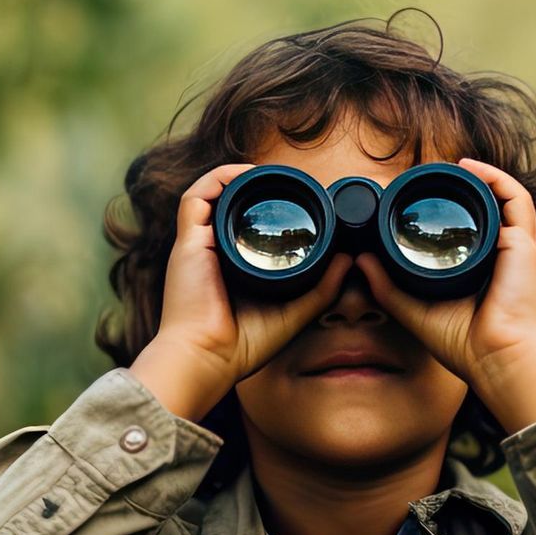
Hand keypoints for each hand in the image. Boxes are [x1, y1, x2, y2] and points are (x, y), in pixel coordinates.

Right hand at [130, 163, 352, 421]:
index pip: (244, 226)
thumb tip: (348, 258)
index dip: (267, 208)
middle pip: (229, 205)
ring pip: (212, 194)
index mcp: (230, 268)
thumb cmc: (242, 346)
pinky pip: (195, 196)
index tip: (297, 201)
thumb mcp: (294, 313)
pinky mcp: (187, 242)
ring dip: (238, 177)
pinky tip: (245, 176)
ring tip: (270, 175)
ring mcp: (197, 245)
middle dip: (256, 187)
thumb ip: (322, 288)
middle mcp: (211, 252)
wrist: (206, 359)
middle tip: (289, 184)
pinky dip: (218, 179)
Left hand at [354, 157, 535, 432]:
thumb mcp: (415, 311)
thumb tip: (360, 258)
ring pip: (503, 199)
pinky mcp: (524, 244)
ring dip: (480, 177)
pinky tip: (470, 169)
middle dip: (464, 189)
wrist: (498, 359)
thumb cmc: (465, 345)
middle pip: (487, 210)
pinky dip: (496, 178)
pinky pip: (517, 199)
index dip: (450, 211)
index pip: (470, 231)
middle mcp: (502, 256)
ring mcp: (516, 248)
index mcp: (483, 271)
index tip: (422, 199)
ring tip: (454, 167)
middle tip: (432, 179)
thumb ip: (387, 286)